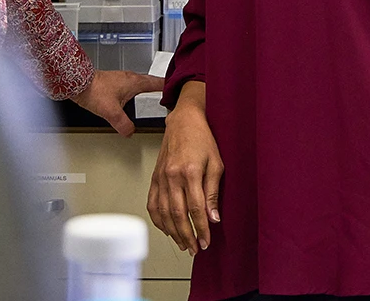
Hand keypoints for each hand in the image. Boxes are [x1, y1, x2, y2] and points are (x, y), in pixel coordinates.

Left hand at [71, 69, 163, 137]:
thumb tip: (130, 132)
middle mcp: (130, 78)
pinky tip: (132, 100)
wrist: (77, 82)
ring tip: (152, 99)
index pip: (158, 82)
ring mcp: (122, 79)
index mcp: (135, 82)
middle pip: (151, 82)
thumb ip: (123, 124)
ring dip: (148, 90)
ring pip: (140, 83)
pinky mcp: (114, 82)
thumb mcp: (111, 112)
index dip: (169, 86)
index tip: (179, 88)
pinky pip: (131, 86)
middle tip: (168, 95)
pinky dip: (136, 92)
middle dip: (160, 88)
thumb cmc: (94, 91)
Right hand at [148, 97, 223, 254]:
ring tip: (182, 244)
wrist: (183, 121)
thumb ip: (213, 191)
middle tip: (194, 249)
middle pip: (177, 215)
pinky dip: (158, 220)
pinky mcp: (154, 178)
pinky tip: (166, 229)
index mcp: (189, 172)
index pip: (196, 209)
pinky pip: (152, 204)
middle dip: (186, 236)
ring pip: (163, 213)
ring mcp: (160, 178)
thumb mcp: (217, 163)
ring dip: (172, 232)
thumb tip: (213, 217)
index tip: (206, 242)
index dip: (201, 229)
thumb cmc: (202, 138)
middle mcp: (172, 176)